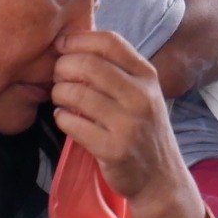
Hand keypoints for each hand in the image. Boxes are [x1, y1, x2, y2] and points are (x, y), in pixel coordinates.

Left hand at [51, 29, 196, 217]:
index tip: (61, 46)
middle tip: (57, 76)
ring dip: (59, 93)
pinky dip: (61, 118)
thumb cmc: (142, 128)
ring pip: (77, 94)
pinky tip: (64, 118)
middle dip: (63, 67)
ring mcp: (129, 124)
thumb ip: (115, 69)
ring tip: (60, 98)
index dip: (78, 39)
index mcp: (147, 75)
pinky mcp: (114, 149)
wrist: (160, 178)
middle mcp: (141, 96)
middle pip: (89, 65)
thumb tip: (72, 44)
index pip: (109, 42)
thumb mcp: (141, 93)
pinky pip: (74, 124)